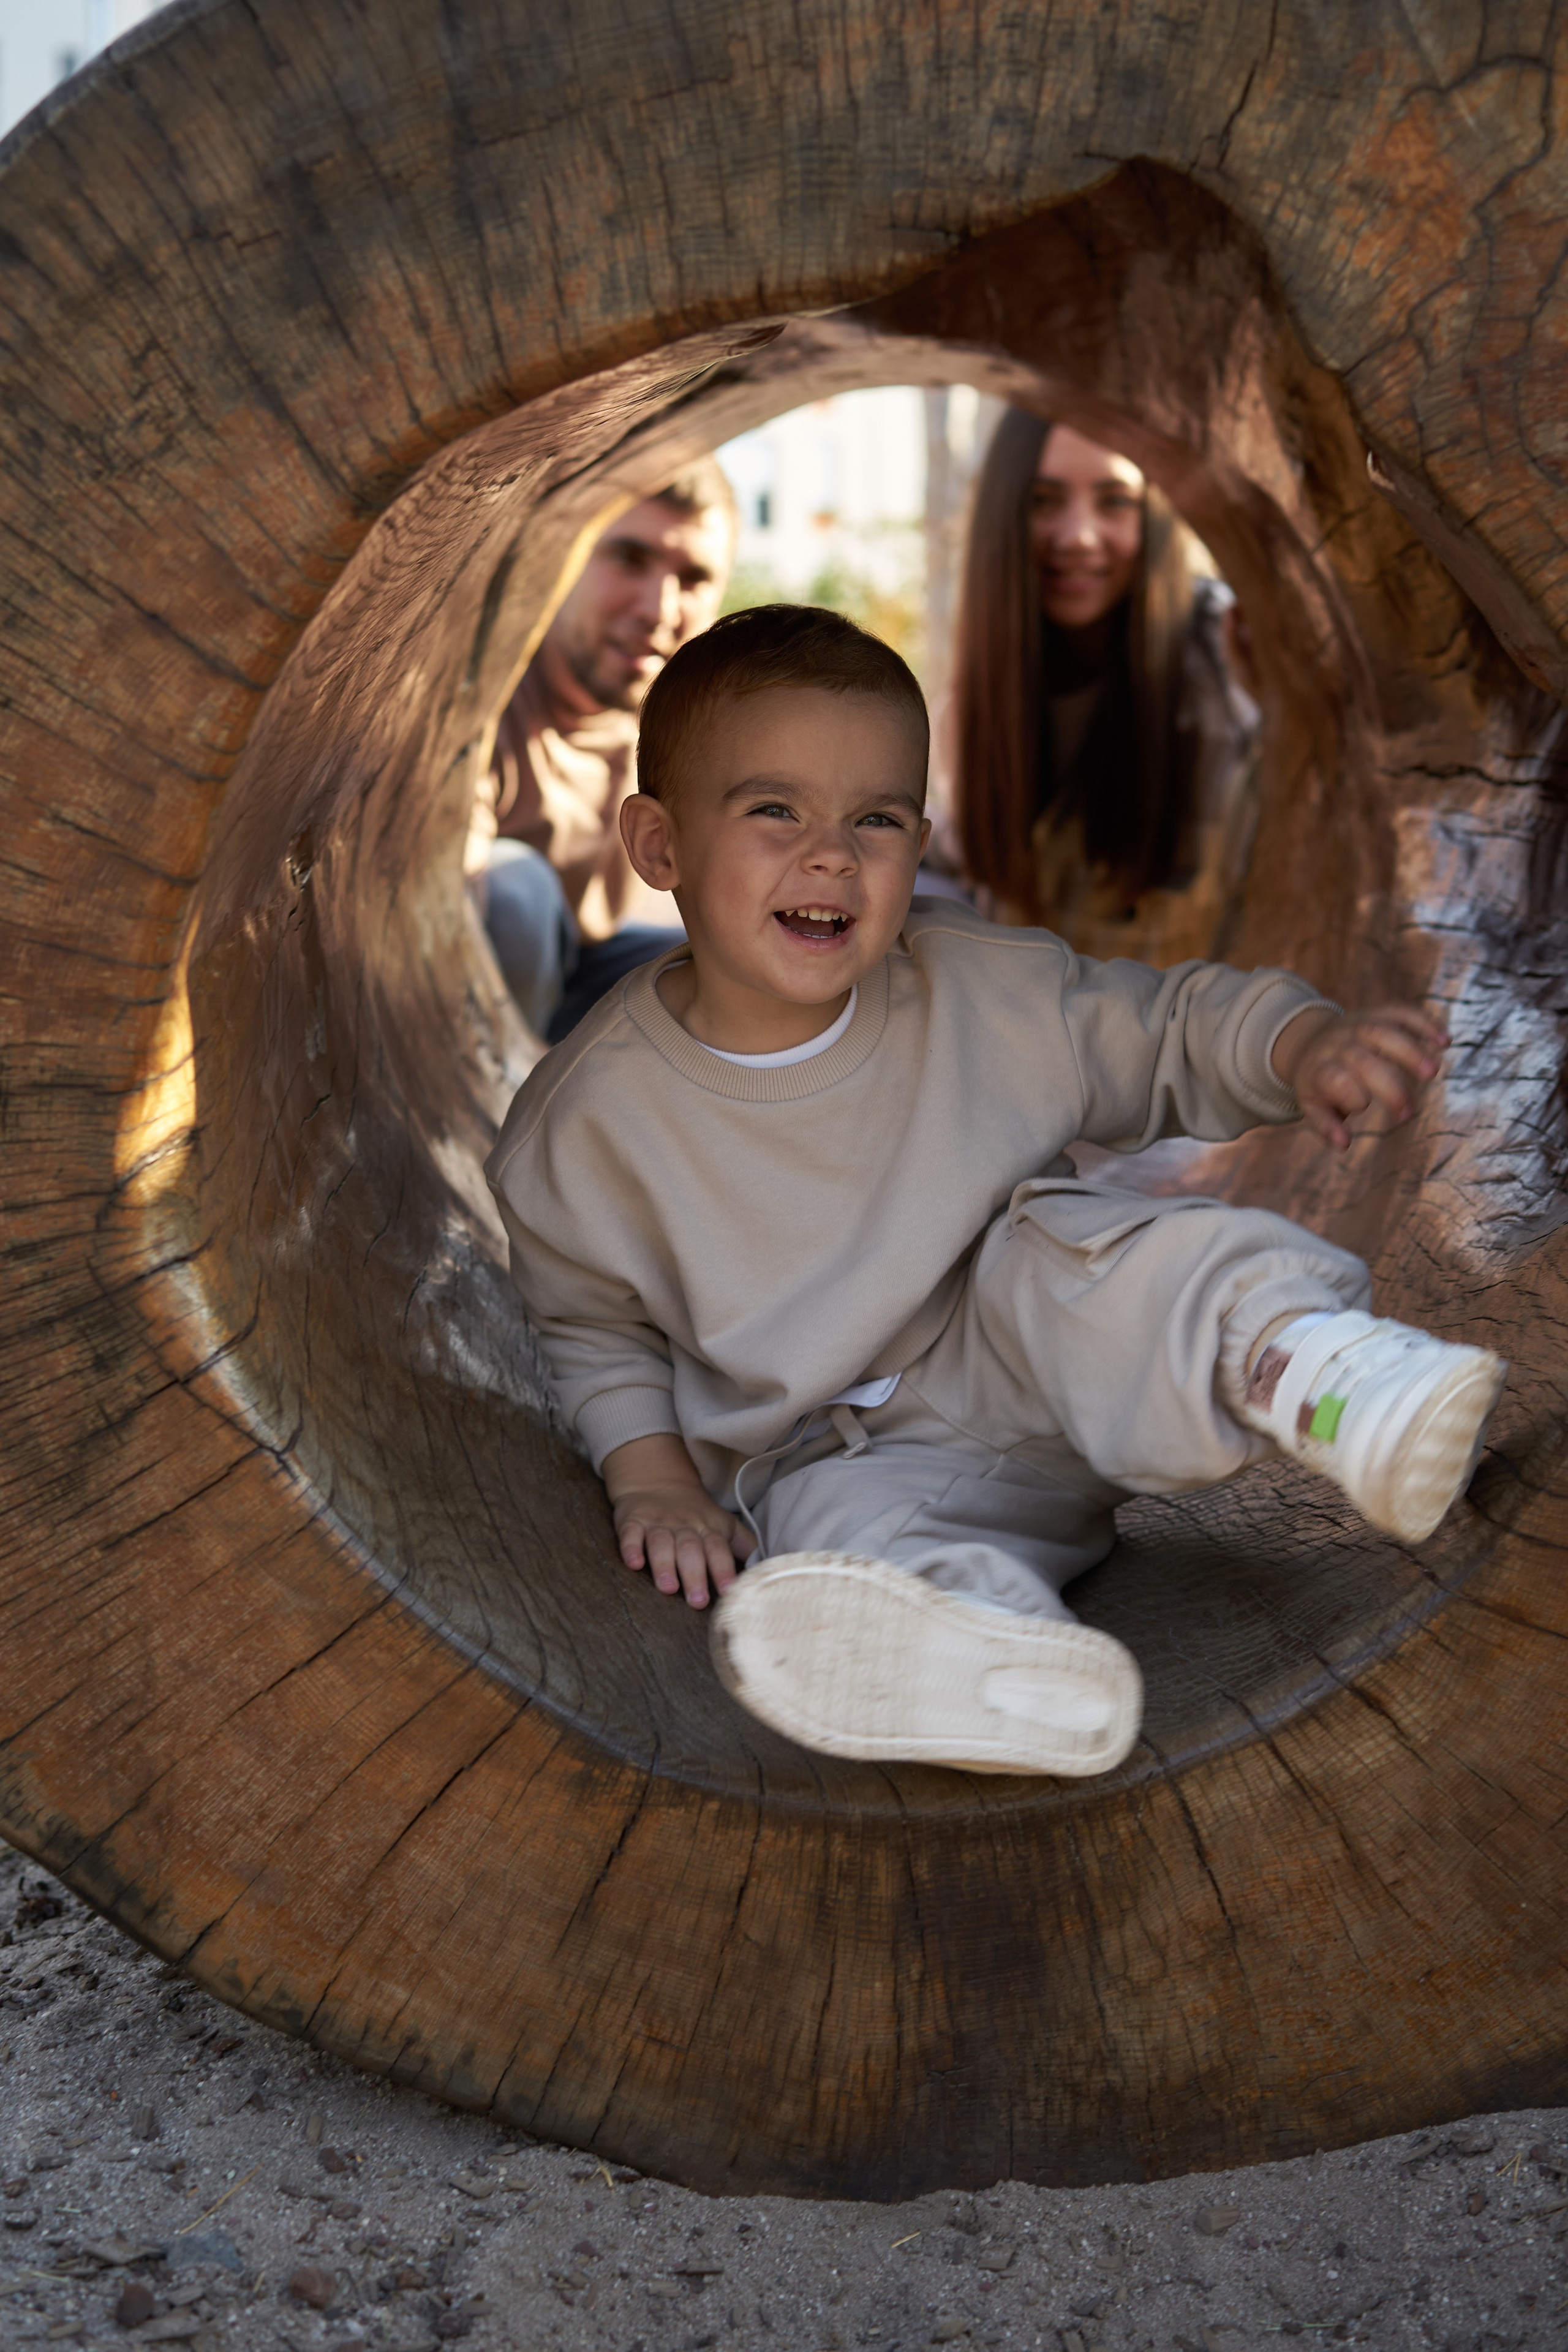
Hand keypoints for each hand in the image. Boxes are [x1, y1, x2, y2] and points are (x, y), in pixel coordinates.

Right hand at [602, 1432, 754, 1608]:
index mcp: (709, 1529)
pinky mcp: (633, 1521)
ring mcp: (657, 1524)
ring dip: (664, 1565)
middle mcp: (684, 1527)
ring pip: (661, 1543)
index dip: (724, 1569)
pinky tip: (634, 1563)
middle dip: (695, 1574)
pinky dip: (630, 1548)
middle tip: (698, 1600)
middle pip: (691, 1550)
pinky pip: (630, 1534)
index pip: (719, 1549)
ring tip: (668, 1587)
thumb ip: (746, 1546)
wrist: (656, 1480)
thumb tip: (768, 1569)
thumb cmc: (697, 1513)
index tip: (730, 1590)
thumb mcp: (725, 1525)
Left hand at [1271, 1002, 1446, 1150]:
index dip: (1353, 1097)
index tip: (1363, 1109)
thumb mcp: (1311, 1104)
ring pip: (1384, 1032)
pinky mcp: (1377, 1013)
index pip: (1336, 1081)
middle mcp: (1338, 1044)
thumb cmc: (1318, 1082)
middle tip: (1408, 1113)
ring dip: (1411, 1051)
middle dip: (1389, 1088)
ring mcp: (1358, 1025)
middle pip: (1364, 1062)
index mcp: (1320, 1067)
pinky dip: (1424, 1023)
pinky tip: (1445, 1042)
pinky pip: (1401, 1013)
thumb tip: (1344, 1145)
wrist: (1310, 1039)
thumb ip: (1325, 1125)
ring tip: (1433, 1072)